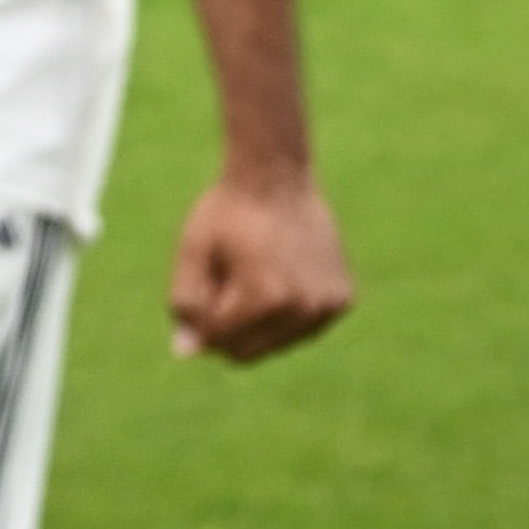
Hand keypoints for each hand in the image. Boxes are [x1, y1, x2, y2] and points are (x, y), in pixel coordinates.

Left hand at [162, 163, 351, 365]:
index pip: (218, 340)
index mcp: (267, 297)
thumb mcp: (192, 252)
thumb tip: (187, 353)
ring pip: (277, 343)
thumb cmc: (228, 213)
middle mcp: (306, 308)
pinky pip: (302, 328)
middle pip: (249, 351)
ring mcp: (329, 306)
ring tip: (257, 272)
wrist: (277, 175)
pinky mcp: (343, 300)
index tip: (207, 278)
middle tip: (230, 278)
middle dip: (229, 324)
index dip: (202, 314)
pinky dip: (287, 312)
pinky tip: (282, 272)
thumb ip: (185, 305)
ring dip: (258, 322)